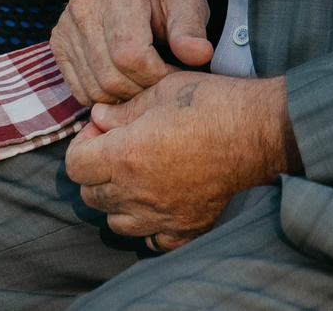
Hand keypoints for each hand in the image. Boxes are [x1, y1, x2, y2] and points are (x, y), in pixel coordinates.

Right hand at [52, 0, 213, 105]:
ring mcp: (66, 24)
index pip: (130, 55)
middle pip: (109, 76)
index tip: (175, 72)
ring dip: (122, 96)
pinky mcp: (58, 40)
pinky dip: (102, 94)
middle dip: (141, 89)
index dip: (156, 75)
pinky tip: (124, 80)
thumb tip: (200, 56)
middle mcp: (84, 5)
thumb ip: (191, 29)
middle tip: (162, 81)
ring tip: (145, 80)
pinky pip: (78, 86)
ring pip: (92, 87)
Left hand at [64, 71, 295, 245]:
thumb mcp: (161, 90)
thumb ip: (122, 109)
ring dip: (118, 201)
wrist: (258, 130)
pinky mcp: (186, 227)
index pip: (75, 166)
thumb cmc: (210, 103)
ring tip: (137, 178)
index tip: (100, 134)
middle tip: (118, 151)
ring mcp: (161, 215)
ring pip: (116, 222)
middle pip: (91, 195)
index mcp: (125, 155)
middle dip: (96, 172)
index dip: (81, 146)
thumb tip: (97, 117)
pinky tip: (160, 204)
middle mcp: (137, 192)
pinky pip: (153, 241)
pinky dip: (150, 228)